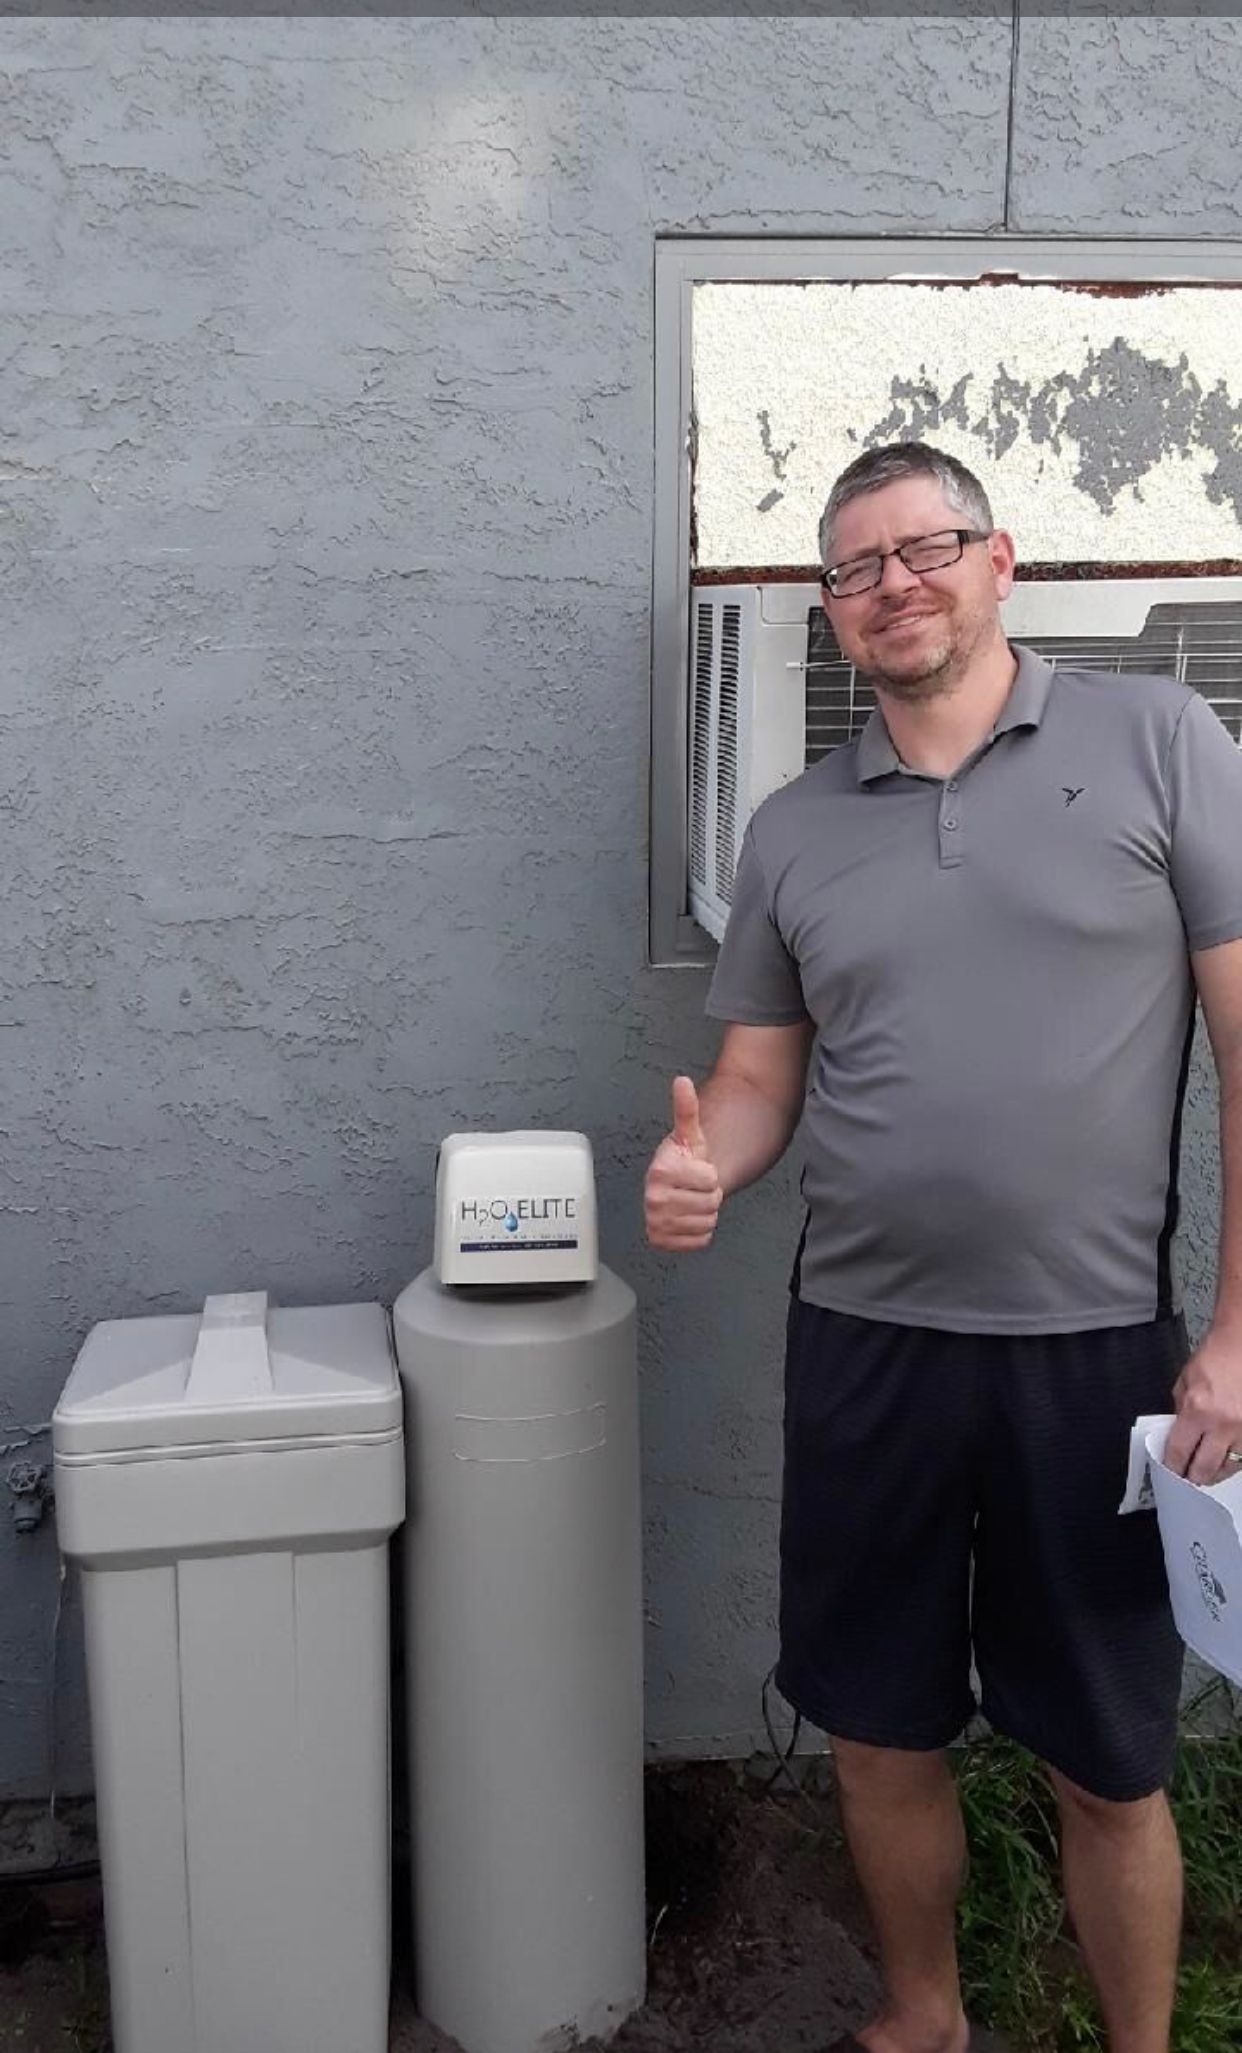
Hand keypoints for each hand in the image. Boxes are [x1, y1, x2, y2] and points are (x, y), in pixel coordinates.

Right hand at [644, 1076, 724, 1251]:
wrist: (672, 1186)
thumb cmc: (682, 1161)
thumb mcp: (689, 1135)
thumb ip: (686, 1108)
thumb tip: (682, 1081)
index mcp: (660, 1171)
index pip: (711, 1181)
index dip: (710, 1175)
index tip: (695, 1171)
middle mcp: (653, 1198)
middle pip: (710, 1204)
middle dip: (708, 1195)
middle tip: (693, 1187)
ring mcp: (655, 1222)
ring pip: (707, 1223)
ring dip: (704, 1213)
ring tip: (690, 1200)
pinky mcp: (660, 1241)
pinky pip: (700, 1241)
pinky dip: (699, 1232)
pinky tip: (687, 1217)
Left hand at [1163, 1326, 1241, 1483]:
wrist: (1240, 1345)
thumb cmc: (1214, 1358)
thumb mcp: (1184, 1383)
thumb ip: (1179, 1411)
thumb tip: (1177, 1435)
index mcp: (1198, 1410)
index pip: (1180, 1450)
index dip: (1173, 1465)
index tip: (1171, 1470)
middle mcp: (1223, 1424)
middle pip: (1205, 1467)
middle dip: (1193, 1476)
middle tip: (1188, 1477)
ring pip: (1229, 1467)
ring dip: (1216, 1472)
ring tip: (1207, 1472)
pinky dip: (1235, 1461)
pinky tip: (1226, 1459)